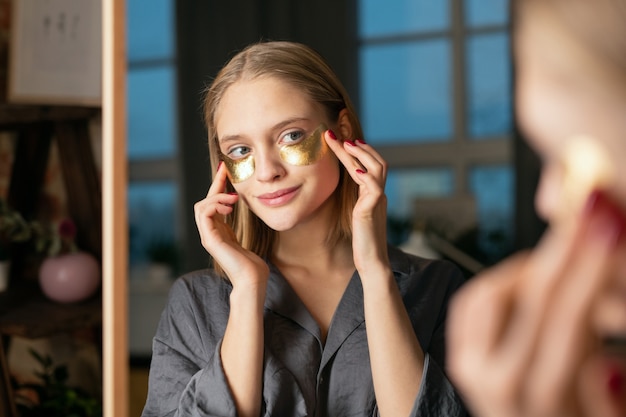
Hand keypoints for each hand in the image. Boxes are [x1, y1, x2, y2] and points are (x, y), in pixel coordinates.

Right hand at [194, 162, 268, 285]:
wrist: (252, 281)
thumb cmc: (253, 264)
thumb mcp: (248, 238)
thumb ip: (243, 224)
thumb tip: (249, 208)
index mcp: (219, 231)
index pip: (214, 203)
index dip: (219, 185)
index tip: (226, 169)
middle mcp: (210, 233)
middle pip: (205, 201)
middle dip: (215, 183)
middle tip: (225, 169)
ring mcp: (208, 236)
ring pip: (201, 206)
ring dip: (216, 196)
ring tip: (233, 198)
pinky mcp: (209, 239)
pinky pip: (204, 214)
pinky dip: (215, 205)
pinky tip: (230, 205)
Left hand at [325, 133, 389, 273]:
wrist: (372, 261)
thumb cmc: (362, 242)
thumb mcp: (357, 216)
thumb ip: (356, 201)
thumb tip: (345, 192)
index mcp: (374, 194)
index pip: (368, 166)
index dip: (357, 152)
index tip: (342, 139)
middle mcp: (378, 194)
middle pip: (375, 161)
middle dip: (358, 146)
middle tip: (339, 134)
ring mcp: (378, 200)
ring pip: (376, 168)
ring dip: (360, 154)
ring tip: (345, 143)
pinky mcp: (373, 209)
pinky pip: (373, 186)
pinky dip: (364, 174)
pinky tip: (353, 168)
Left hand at [446, 191, 625, 416]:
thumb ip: (608, 400)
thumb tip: (604, 367)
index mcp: (541, 399)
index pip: (567, 320)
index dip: (589, 268)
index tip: (607, 226)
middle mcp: (494, 381)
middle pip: (530, 298)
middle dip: (566, 250)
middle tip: (591, 213)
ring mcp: (471, 366)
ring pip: (492, 292)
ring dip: (531, 266)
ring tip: (566, 257)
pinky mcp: (461, 356)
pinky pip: (472, 303)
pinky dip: (500, 280)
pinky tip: (528, 276)